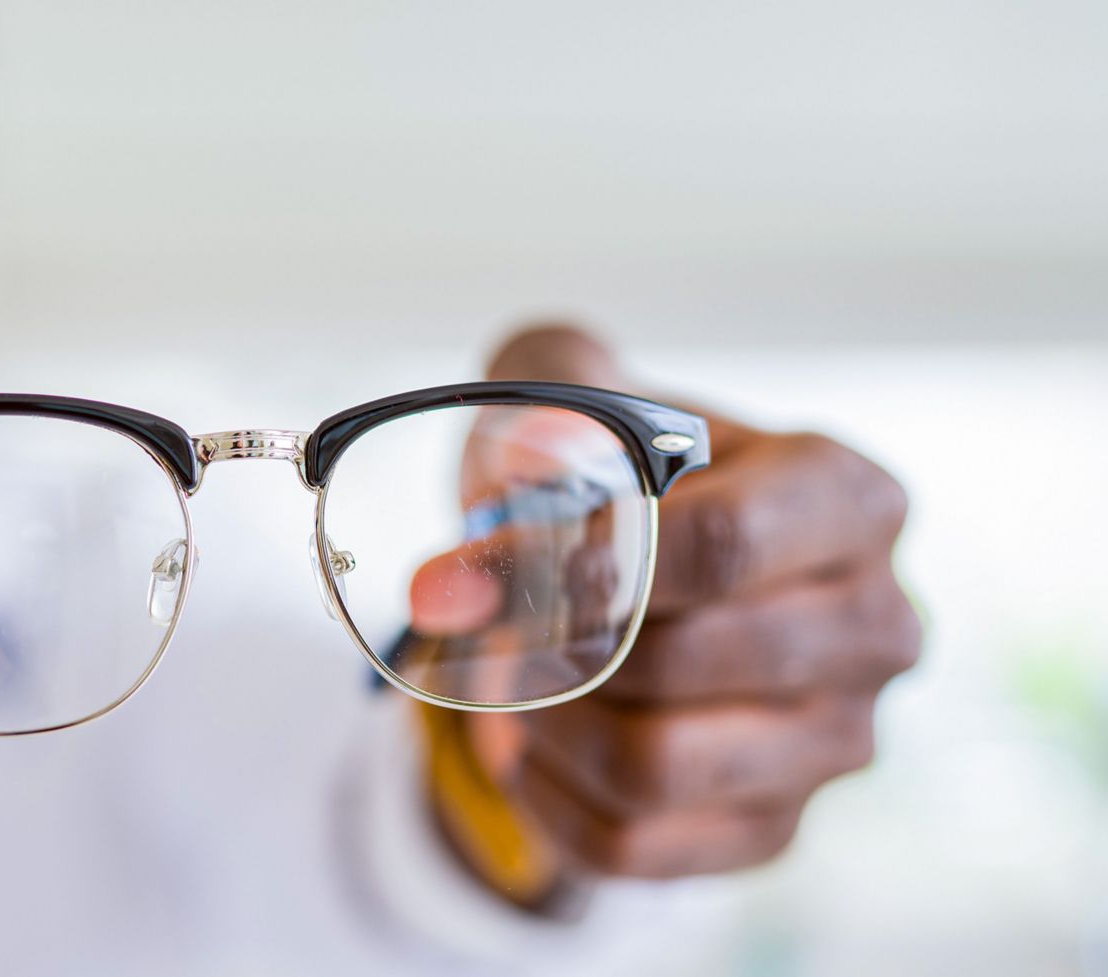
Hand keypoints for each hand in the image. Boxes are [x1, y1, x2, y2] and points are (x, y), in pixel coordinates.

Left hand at [430, 326, 919, 885]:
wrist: (620, 567)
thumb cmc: (605, 472)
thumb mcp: (566, 407)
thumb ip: (535, 428)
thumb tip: (497, 513)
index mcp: (847, 498)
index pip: (722, 545)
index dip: (590, 566)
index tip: (490, 569)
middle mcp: (875, 625)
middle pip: (677, 661)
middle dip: (551, 646)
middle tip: (494, 622)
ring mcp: (837, 739)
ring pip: (651, 765)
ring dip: (542, 722)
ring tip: (511, 674)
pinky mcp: (776, 827)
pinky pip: (628, 845)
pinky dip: (543, 796)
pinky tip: (527, 741)